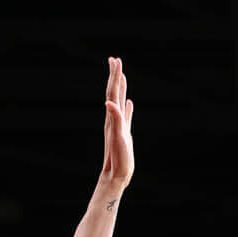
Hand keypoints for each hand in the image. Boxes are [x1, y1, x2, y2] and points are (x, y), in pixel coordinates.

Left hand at [101, 56, 134, 190]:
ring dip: (120, 87)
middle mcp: (114, 119)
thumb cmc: (118, 160)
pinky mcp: (124, 134)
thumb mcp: (118, 139)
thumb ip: (115, 120)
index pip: (113, 92)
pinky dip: (126, 106)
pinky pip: (125, 115)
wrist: (116, 176)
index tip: (115, 60)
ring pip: (119, 101)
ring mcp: (119, 126)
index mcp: (112, 118)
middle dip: (115, 76)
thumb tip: (109, 102)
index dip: (115, 76)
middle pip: (113, 92)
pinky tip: (128, 103)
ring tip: (121, 75)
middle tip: (115, 60)